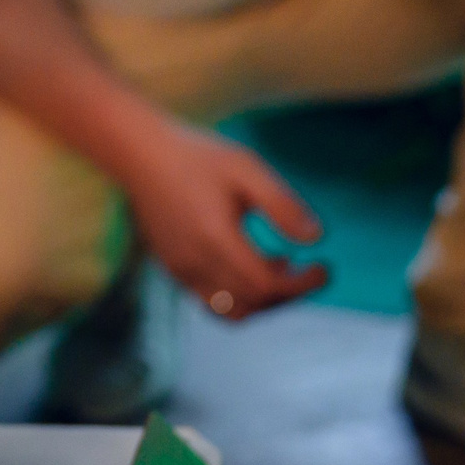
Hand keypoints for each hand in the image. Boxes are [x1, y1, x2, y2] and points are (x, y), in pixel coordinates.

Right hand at [110, 120, 328, 319]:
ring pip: (230, 311)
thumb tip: (316, 239)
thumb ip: (282, 205)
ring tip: (277, 267)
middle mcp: (196, 265)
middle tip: (306, 269)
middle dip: (287, 294)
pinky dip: (238, 293)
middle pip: (253, 304)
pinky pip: (211, 300)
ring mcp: (180, 271)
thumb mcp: (247, 168)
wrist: (139, 153)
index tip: (324, 268)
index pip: (267, 287)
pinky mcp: (173, 269)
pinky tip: (246, 260)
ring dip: (262, 300)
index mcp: (216, 241)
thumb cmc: (197, 156)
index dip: (302, 284)